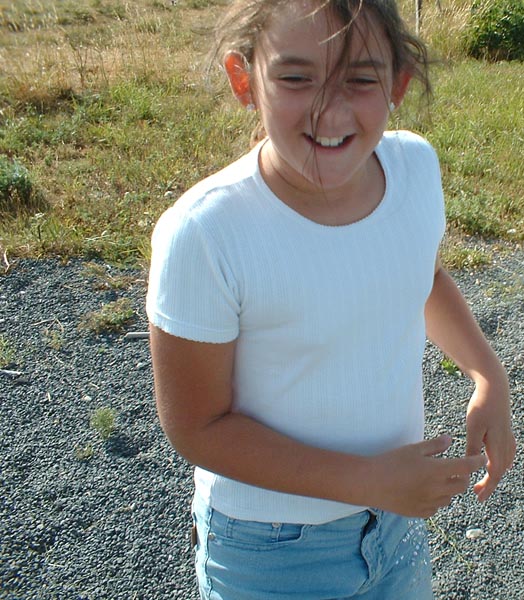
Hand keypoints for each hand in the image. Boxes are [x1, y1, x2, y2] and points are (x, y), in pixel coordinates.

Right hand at [368, 435, 485, 517]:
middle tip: (455, 469)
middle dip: (462, 476)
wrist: (370, 483)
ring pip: (449, 498)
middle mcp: (437, 489)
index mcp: (436, 470)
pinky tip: (424, 491)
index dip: (475, 462)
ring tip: (436, 479)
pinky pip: (436, 508)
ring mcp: (429, 503)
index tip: (480, 459)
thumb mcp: (412, 449)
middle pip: (461, 485)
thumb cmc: (390, 462)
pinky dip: (436, 500)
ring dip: (449, 489)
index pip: (465, 467)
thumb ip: (434, 445)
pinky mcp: (420, 513)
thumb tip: (449, 440)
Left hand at [466, 382, 515, 501]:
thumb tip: (470, 467)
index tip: (478, 498)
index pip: (494, 474)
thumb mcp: (474, 428)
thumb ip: (473, 448)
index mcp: (498, 447)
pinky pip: (508, 455)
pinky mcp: (507, 432)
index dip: (486, 487)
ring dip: (495, 475)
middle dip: (489, 484)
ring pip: (504, 464)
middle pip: (499, 471)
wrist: (495, 388)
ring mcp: (509, 439)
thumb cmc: (482, 406)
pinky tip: (499, 465)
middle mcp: (506, 446)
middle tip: (477, 494)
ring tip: (484, 482)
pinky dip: (502, 464)